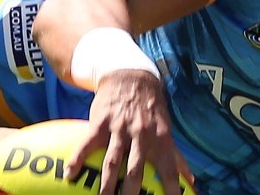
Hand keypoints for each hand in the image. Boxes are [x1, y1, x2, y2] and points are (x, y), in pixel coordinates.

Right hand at [67, 69, 192, 194]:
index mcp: (160, 138)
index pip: (168, 168)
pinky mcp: (100, 122)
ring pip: (112, 160)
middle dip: (132, 190)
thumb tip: (190, 181)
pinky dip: (78, 158)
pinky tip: (70, 174)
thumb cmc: (150, 107)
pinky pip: (88, 143)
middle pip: (136, 168)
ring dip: (107, 182)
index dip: (171, 187)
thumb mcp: (166, 128)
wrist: (130, 76)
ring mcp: (119, 128)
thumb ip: (176, 156)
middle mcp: (141, 135)